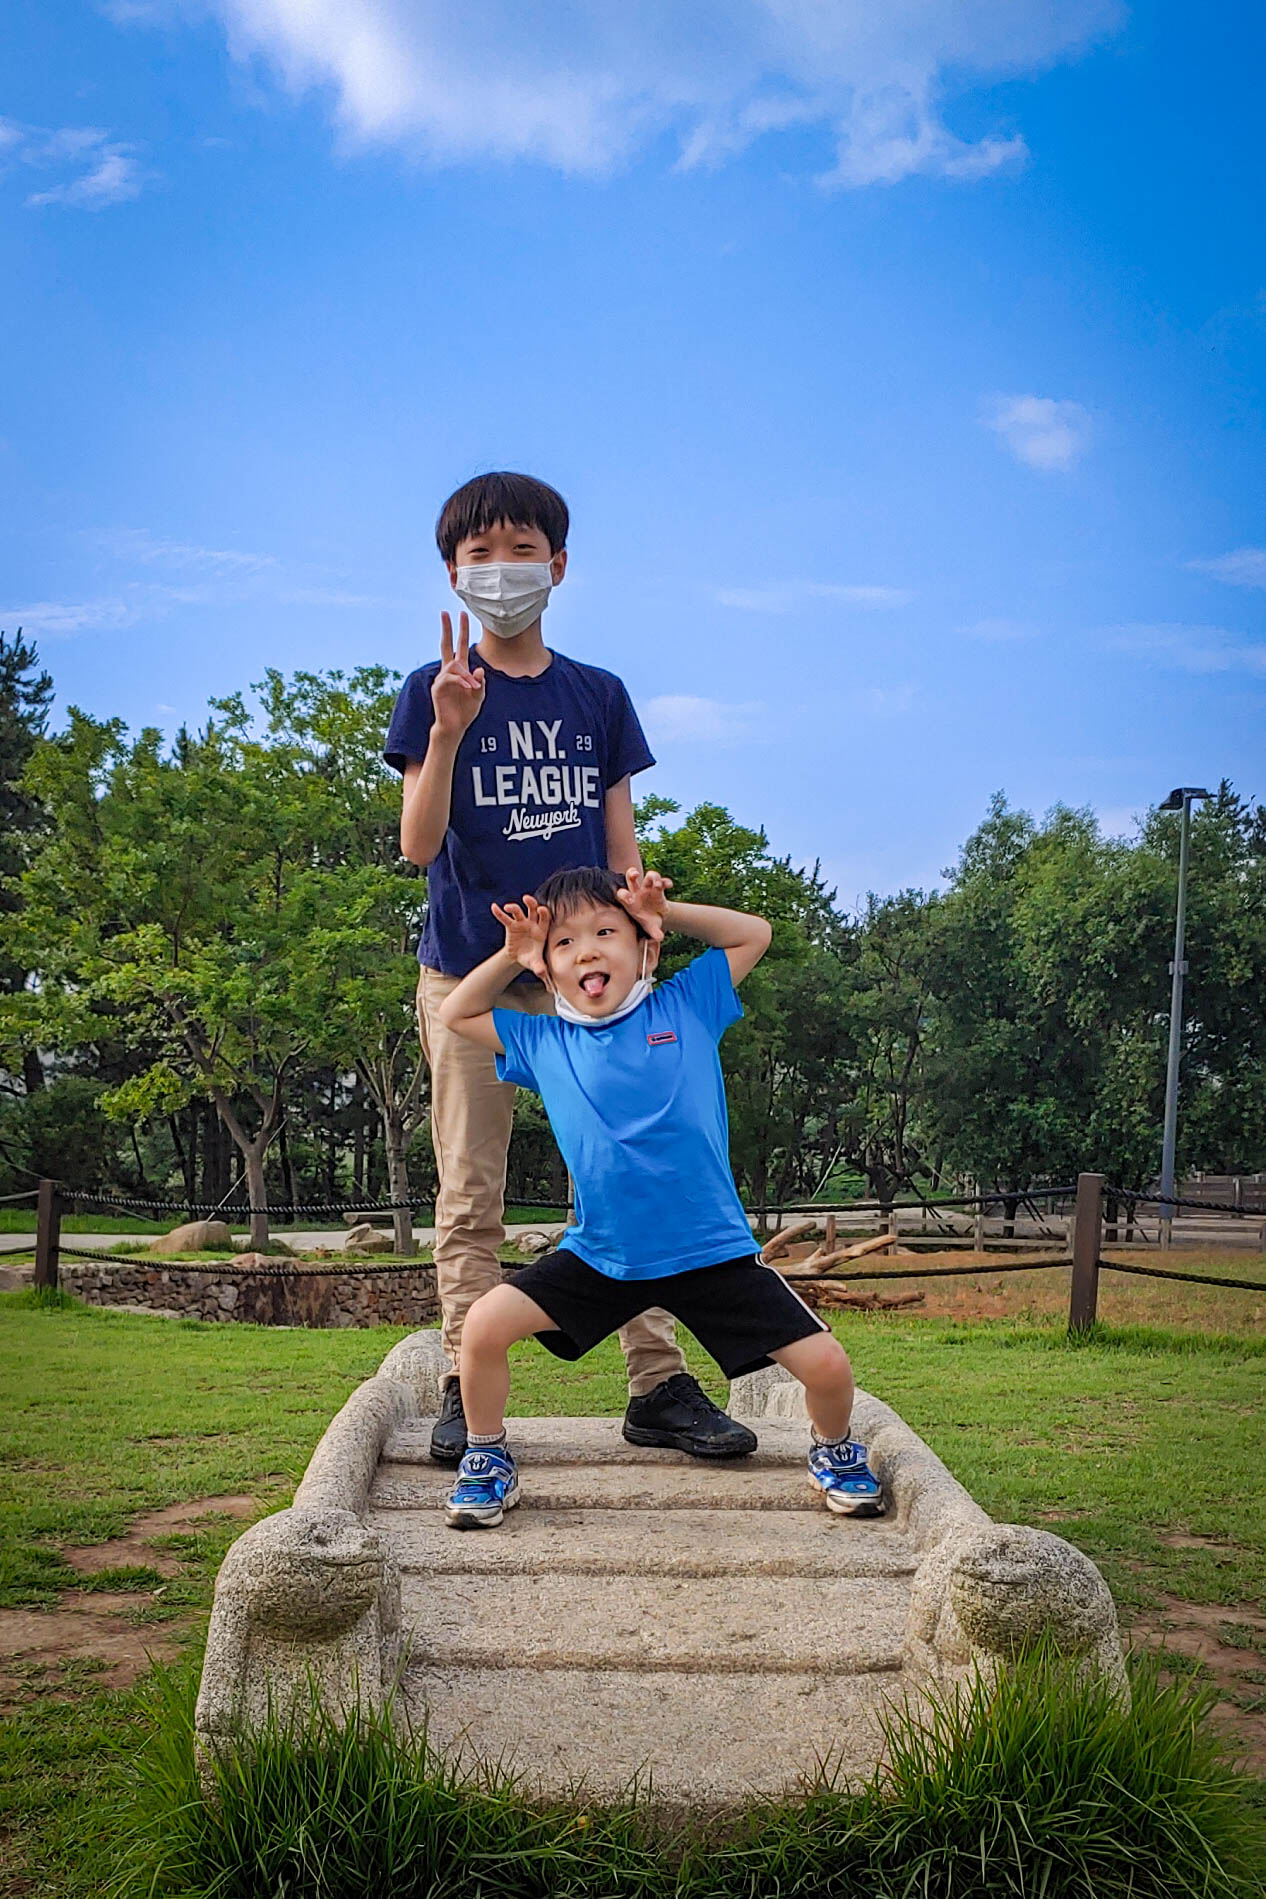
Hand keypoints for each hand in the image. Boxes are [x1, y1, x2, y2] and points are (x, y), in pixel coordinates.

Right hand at [431, 611, 485, 738]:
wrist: (455, 727)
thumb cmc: (466, 711)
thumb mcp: (479, 697)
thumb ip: (480, 684)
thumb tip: (479, 671)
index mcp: (460, 670)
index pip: (460, 646)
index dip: (461, 631)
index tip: (461, 614)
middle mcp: (449, 671)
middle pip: (446, 645)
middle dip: (447, 629)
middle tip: (446, 612)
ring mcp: (442, 679)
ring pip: (453, 665)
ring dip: (465, 675)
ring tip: (473, 688)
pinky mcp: (438, 688)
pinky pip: (449, 678)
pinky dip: (461, 681)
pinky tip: (468, 688)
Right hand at [491, 895, 552, 985]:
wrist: (521, 957)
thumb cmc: (532, 957)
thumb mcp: (536, 962)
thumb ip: (540, 966)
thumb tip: (541, 973)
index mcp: (542, 930)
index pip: (545, 918)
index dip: (544, 913)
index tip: (542, 909)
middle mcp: (532, 923)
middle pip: (533, 909)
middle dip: (531, 903)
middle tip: (527, 899)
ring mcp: (521, 923)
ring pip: (518, 912)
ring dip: (513, 907)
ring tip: (508, 907)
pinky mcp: (510, 926)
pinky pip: (504, 918)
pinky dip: (499, 913)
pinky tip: (494, 907)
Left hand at [617, 867, 672, 941]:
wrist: (656, 916)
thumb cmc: (648, 921)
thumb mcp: (650, 927)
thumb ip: (653, 932)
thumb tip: (660, 937)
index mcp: (630, 901)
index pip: (623, 895)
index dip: (624, 895)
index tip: (628, 897)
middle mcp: (638, 892)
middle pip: (631, 879)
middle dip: (632, 874)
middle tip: (635, 874)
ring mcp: (648, 888)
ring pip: (648, 877)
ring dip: (652, 876)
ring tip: (657, 883)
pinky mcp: (659, 887)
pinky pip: (662, 881)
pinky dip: (666, 882)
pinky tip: (669, 885)